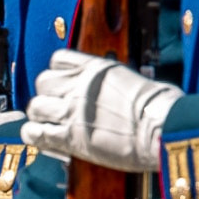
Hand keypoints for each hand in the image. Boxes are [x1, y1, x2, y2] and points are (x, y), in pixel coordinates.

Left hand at [21, 51, 180, 172]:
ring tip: (50, 125)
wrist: (163, 129)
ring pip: (35, 107)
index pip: (58, 60)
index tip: (63, 84)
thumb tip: (118, 91)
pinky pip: (35, 133)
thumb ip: (115, 84)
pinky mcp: (69, 137)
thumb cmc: (163, 109)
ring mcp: (72, 111)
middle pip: (42, 82)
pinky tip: (43, 139)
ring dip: (40, 116)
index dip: (57, 72)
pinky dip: (35, 136)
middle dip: (47, 95)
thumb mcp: (136, 82)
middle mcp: (79, 86)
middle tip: (57, 108)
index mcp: (97, 70)